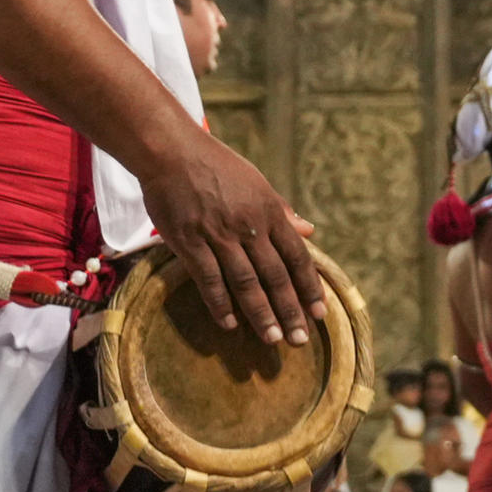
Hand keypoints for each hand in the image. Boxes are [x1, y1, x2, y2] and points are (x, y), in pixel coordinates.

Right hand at [140, 129, 318, 344]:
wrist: (172, 151)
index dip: (309, 287)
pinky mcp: (189, 241)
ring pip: (245, 282)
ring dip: (261, 313)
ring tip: (271, 339)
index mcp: (269, 211)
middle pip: (275, 275)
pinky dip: (220, 304)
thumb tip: (311, 231)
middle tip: (299, 340)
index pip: (297, 256)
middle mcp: (249, 225)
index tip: (319, 313)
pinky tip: (230, 324)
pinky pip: (209, 279)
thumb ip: (283, 210)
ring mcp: (219, 234)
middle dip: (290, 310)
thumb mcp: (257, 182)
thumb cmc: (216, 165)